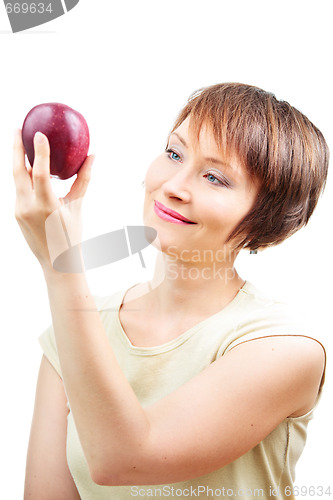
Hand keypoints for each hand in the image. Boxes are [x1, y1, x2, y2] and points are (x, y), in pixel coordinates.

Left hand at [13, 129, 93, 272]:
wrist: (57, 263)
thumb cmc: (71, 236)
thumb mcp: (77, 207)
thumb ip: (82, 180)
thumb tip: (92, 156)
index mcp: (46, 207)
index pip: (39, 174)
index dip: (39, 153)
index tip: (38, 134)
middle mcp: (28, 208)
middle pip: (17, 172)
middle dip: (15, 148)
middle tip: (17, 129)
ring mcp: (19, 211)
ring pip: (17, 180)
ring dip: (20, 163)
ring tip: (24, 146)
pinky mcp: (16, 214)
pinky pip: (20, 190)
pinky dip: (25, 178)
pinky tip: (31, 170)